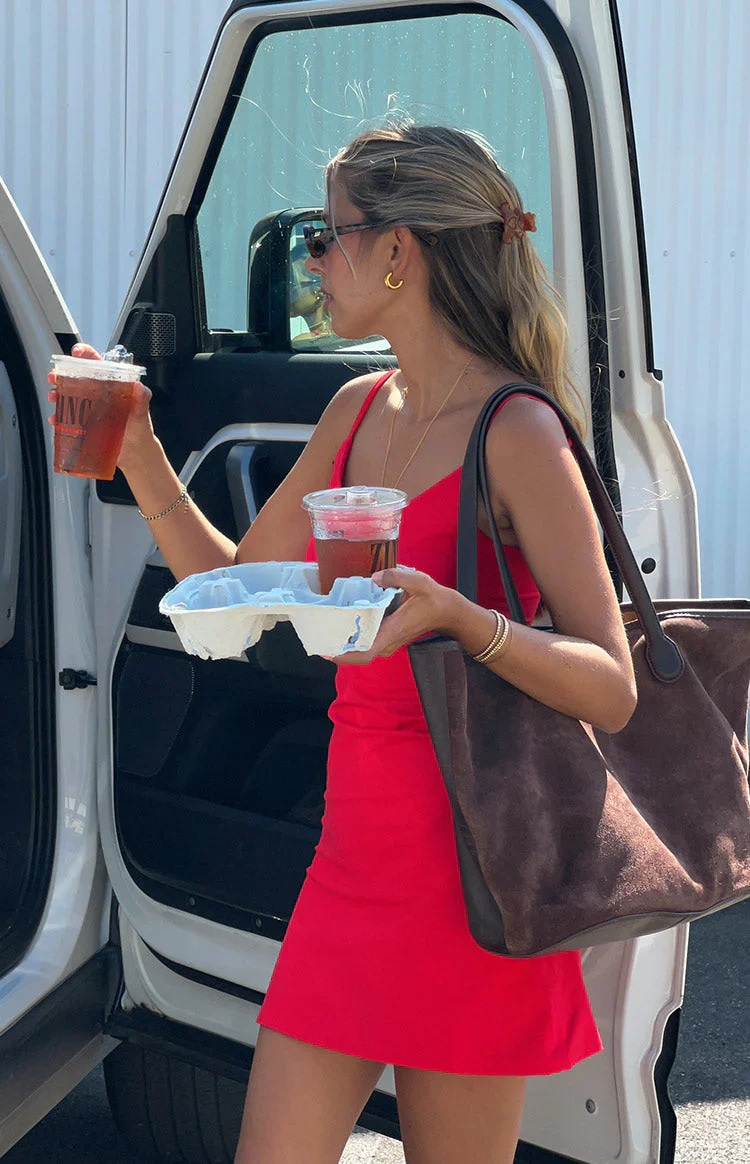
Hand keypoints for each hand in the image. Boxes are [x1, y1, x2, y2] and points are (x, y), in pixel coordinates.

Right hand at [47, 341, 155, 469]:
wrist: (135, 452)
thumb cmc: (140, 428)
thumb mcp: (141, 412)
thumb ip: (142, 398)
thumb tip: (139, 387)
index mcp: (111, 384)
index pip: (97, 363)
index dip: (85, 354)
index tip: (76, 353)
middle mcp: (98, 393)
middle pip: (76, 377)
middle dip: (62, 374)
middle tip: (55, 376)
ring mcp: (89, 408)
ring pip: (68, 395)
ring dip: (57, 393)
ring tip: (53, 397)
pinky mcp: (84, 423)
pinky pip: (67, 417)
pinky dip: (59, 417)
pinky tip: (56, 419)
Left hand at [328, 567, 463, 665]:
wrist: (447, 611)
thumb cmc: (433, 598)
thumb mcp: (420, 582)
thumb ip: (397, 577)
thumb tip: (375, 578)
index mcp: (392, 632)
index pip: (366, 653)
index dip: (345, 656)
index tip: (327, 652)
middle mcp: (387, 641)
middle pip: (358, 654)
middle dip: (336, 649)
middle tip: (316, 637)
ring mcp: (387, 642)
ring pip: (361, 649)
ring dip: (343, 644)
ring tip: (323, 630)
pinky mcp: (387, 637)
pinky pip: (366, 643)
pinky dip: (352, 638)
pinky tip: (341, 624)